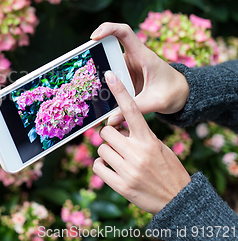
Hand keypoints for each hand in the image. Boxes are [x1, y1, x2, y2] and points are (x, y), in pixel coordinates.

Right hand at [90, 23, 188, 125]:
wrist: (182, 94)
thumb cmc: (173, 93)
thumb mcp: (156, 103)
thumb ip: (133, 110)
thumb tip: (110, 120)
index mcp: (143, 55)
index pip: (124, 32)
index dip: (108, 29)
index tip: (94, 37)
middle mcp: (133, 57)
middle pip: (108, 47)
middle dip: (93, 53)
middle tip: (81, 62)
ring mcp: (127, 66)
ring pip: (106, 63)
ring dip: (96, 71)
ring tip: (85, 83)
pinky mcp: (124, 75)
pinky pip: (109, 75)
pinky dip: (101, 83)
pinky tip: (94, 94)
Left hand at [93, 71, 190, 213]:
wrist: (178, 200)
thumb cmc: (167, 169)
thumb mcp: (159, 148)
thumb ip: (139, 136)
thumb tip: (115, 127)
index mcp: (149, 140)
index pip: (132, 110)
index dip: (120, 91)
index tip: (109, 75)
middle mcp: (138, 153)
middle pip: (107, 131)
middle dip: (110, 136)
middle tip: (119, 143)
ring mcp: (128, 170)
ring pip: (101, 149)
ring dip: (107, 152)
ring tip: (120, 159)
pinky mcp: (121, 185)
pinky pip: (98, 167)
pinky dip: (102, 167)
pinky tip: (112, 170)